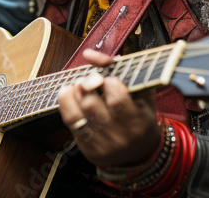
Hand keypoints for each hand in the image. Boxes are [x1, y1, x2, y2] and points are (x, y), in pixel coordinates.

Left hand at [57, 49, 160, 167]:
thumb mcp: (142, 92)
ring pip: (77, 114)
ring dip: (73, 94)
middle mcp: (120, 135)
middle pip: (91, 104)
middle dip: (86, 85)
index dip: (108, 83)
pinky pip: (70, 123)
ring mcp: (103, 144)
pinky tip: (69, 95)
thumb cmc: (141, 116)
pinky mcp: (89, 149)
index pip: (116, 98)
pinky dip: (66, 104)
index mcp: (138, 120)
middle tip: (89, 81)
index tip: (108, 80)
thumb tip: (88, 54)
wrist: (141, 154)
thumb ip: (121, 68)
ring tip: (77, 87)